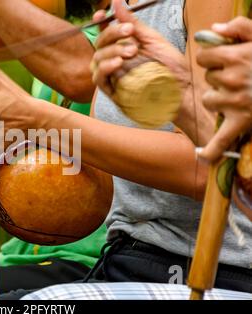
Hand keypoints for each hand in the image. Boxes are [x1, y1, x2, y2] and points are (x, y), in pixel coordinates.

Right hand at [91, 0, 189, 96]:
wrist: (181, 90)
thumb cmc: (170, 67)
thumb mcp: (153, 40)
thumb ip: (133, 23)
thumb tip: (116, 2)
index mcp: (123, 47)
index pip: (105, 34)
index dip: (100, 23)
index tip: (101, 13)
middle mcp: (115, 61)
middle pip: (99, 44)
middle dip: (112, 34)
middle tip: (130, 32)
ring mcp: (113, 76)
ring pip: (97, 60)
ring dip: (111, 50)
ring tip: (131, 51)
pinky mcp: (112, 91)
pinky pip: (98, 78)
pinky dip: (105, 67)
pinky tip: (118, 62)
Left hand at [196, 17, 251, 161]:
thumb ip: (240, 27)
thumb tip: (213, 30)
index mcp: (236, 56)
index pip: (203, 57)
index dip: (212, 58)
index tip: (224, 59)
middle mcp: (232, 79)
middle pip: (207, 78)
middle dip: (219, 77)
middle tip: (241, 77)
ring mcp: (235, 102)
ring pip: (208, 99)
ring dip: (218, 98)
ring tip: (239, 94)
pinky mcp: (241, 122)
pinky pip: (222, 140)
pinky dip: (212, 150)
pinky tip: (202, 156)